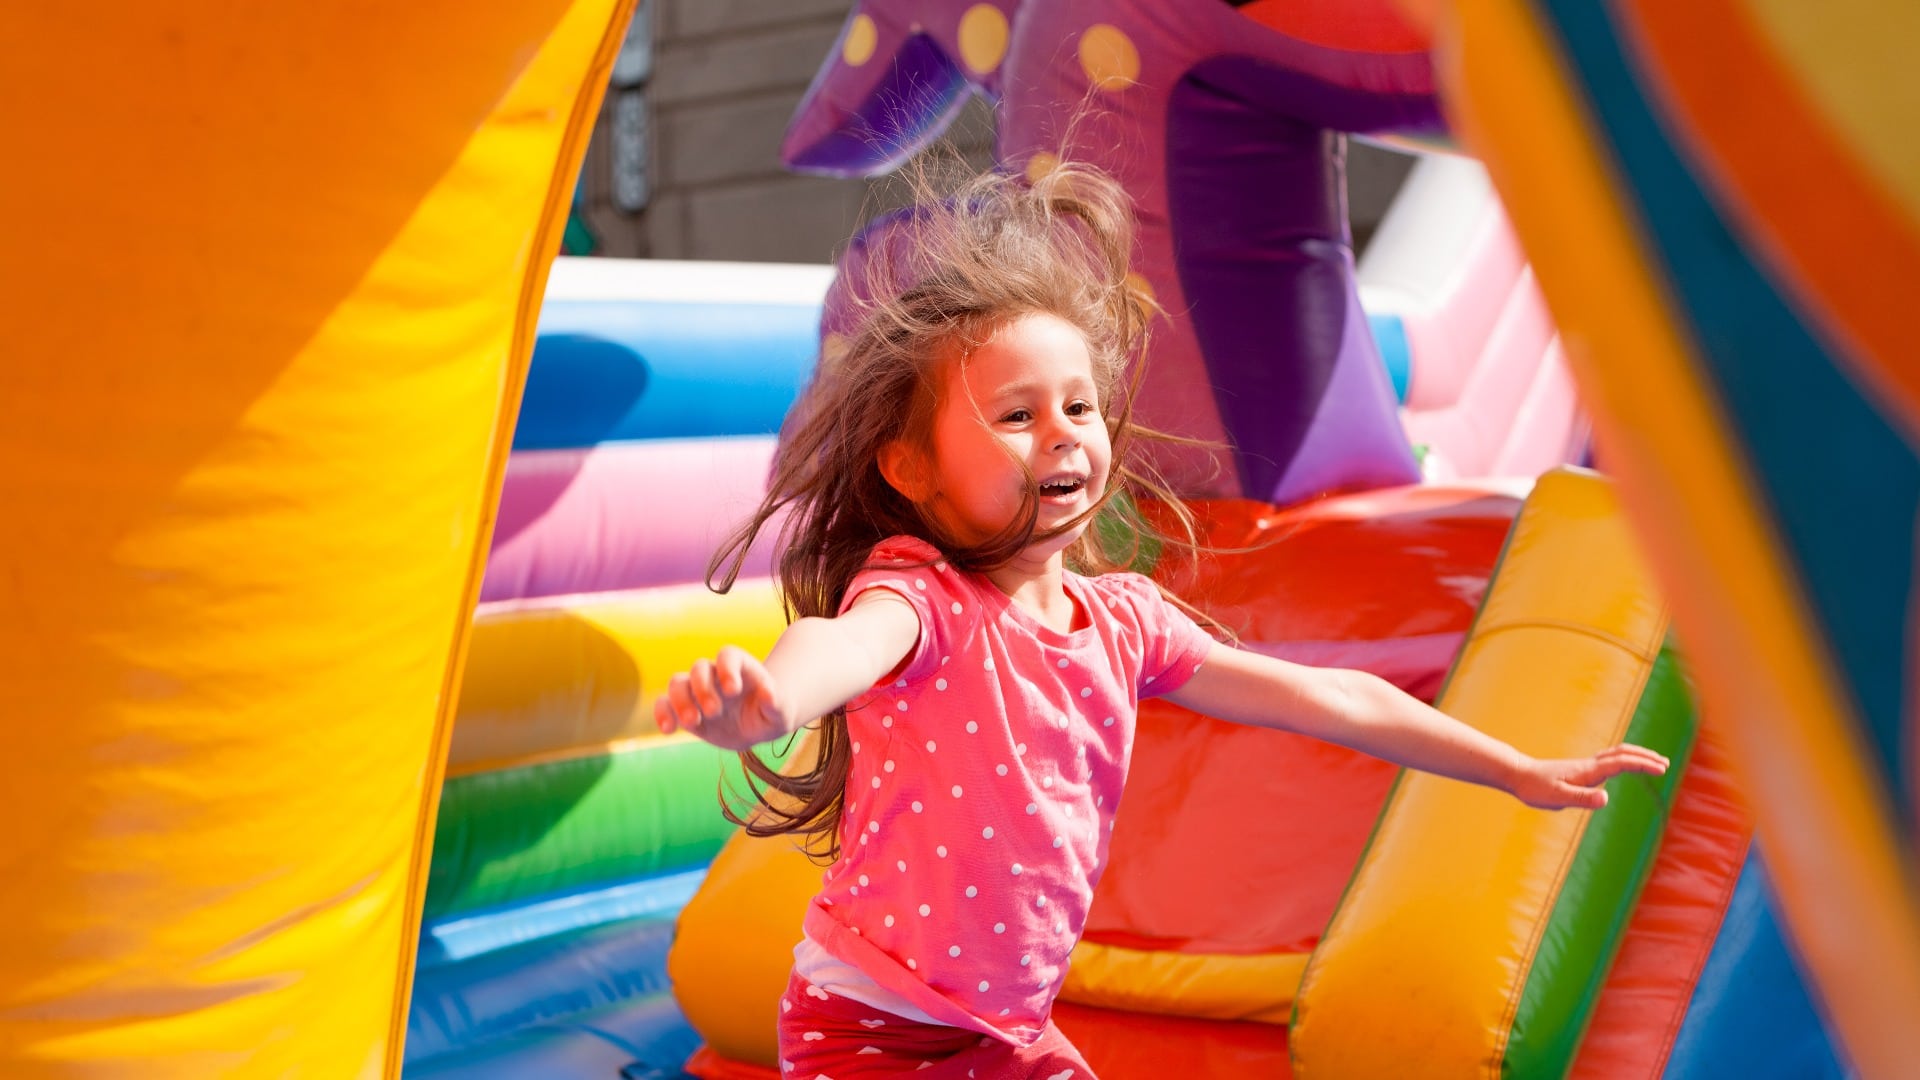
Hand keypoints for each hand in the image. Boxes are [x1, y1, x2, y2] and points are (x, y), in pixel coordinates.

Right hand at [654, 645, 796, 750]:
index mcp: (740, 667)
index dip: (727, 668)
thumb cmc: (772, 713)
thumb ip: (776, 702)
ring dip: (680, 701)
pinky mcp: (685, 709)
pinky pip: (665, 705)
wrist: (758, 725)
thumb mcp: (781, 711)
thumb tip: (770, 695)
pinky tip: (667, 729)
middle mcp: (715, 675)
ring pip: (677, 683)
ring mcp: (697, 691)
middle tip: (714, 711)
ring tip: (692, 722)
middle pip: (699, 668)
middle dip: (703, 688)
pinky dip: (662, 714)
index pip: (728, 656)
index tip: (733, 690)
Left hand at [1507, 743, 1670, 809]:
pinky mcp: (1580, 769)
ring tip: (1653, 762)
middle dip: (1645, 757)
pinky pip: (1608, 759)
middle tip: (1665, 763)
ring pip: (1616, 754)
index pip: (1622, 763)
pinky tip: (1624, 766)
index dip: (1643, 765)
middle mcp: (1590, 765)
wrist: (1518, 775)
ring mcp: (1585, 765)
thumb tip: (1606, 798)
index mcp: (1589, 771)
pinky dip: (1623, 758)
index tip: (1662, 769)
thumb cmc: (1536, 788)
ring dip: (1636, 756)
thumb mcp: (1558, 798)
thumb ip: (1582, 798)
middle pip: (1622, 754)